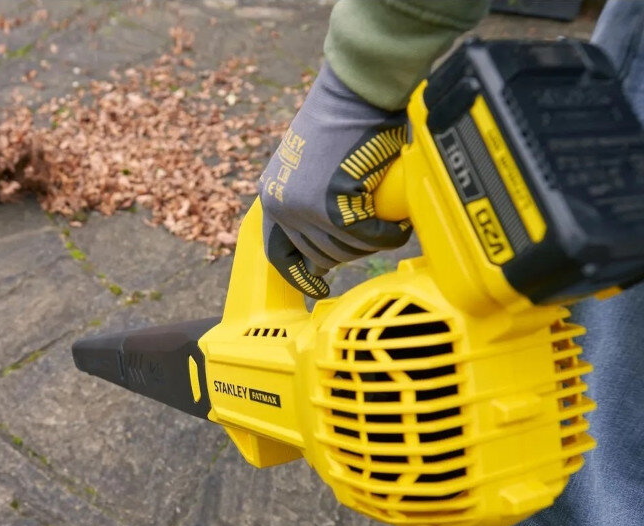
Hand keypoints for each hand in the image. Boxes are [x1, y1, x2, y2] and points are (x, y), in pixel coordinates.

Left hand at [259, 63, 411, 298]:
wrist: (355, 93)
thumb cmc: (343, 120)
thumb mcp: (313, 166)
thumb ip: (313, 201)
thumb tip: (330, 249)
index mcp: (272, 195)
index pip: (278, 252)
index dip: (299, 274)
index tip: (317, 287)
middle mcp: (281, 206)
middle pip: (319, 255)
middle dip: (350, 251)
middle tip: (373, 234)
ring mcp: (304, 209)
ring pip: (346, 250)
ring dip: (371, 243)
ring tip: (388, 224)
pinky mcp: (333, 207)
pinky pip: (369, 238)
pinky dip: (388, 235)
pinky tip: (398, 223)